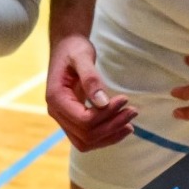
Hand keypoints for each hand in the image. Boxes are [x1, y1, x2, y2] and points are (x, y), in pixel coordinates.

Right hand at [45, 33, 135, 150]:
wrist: (66, 46)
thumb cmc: (73, 48)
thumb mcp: (82, 57)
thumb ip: (91, 79)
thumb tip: (102, 103)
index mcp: (56, 98)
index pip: (83, 121)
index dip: (106, 115)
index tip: (124, 99)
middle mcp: (56, 112)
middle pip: (85, 135)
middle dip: (112, 126)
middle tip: (133, 111)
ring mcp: (63, 117)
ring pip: (85, 142)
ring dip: (110, 135)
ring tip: (130, 123)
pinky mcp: (72, 119)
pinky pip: (87, 137)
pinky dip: (105, 136)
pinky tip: (121, 127)